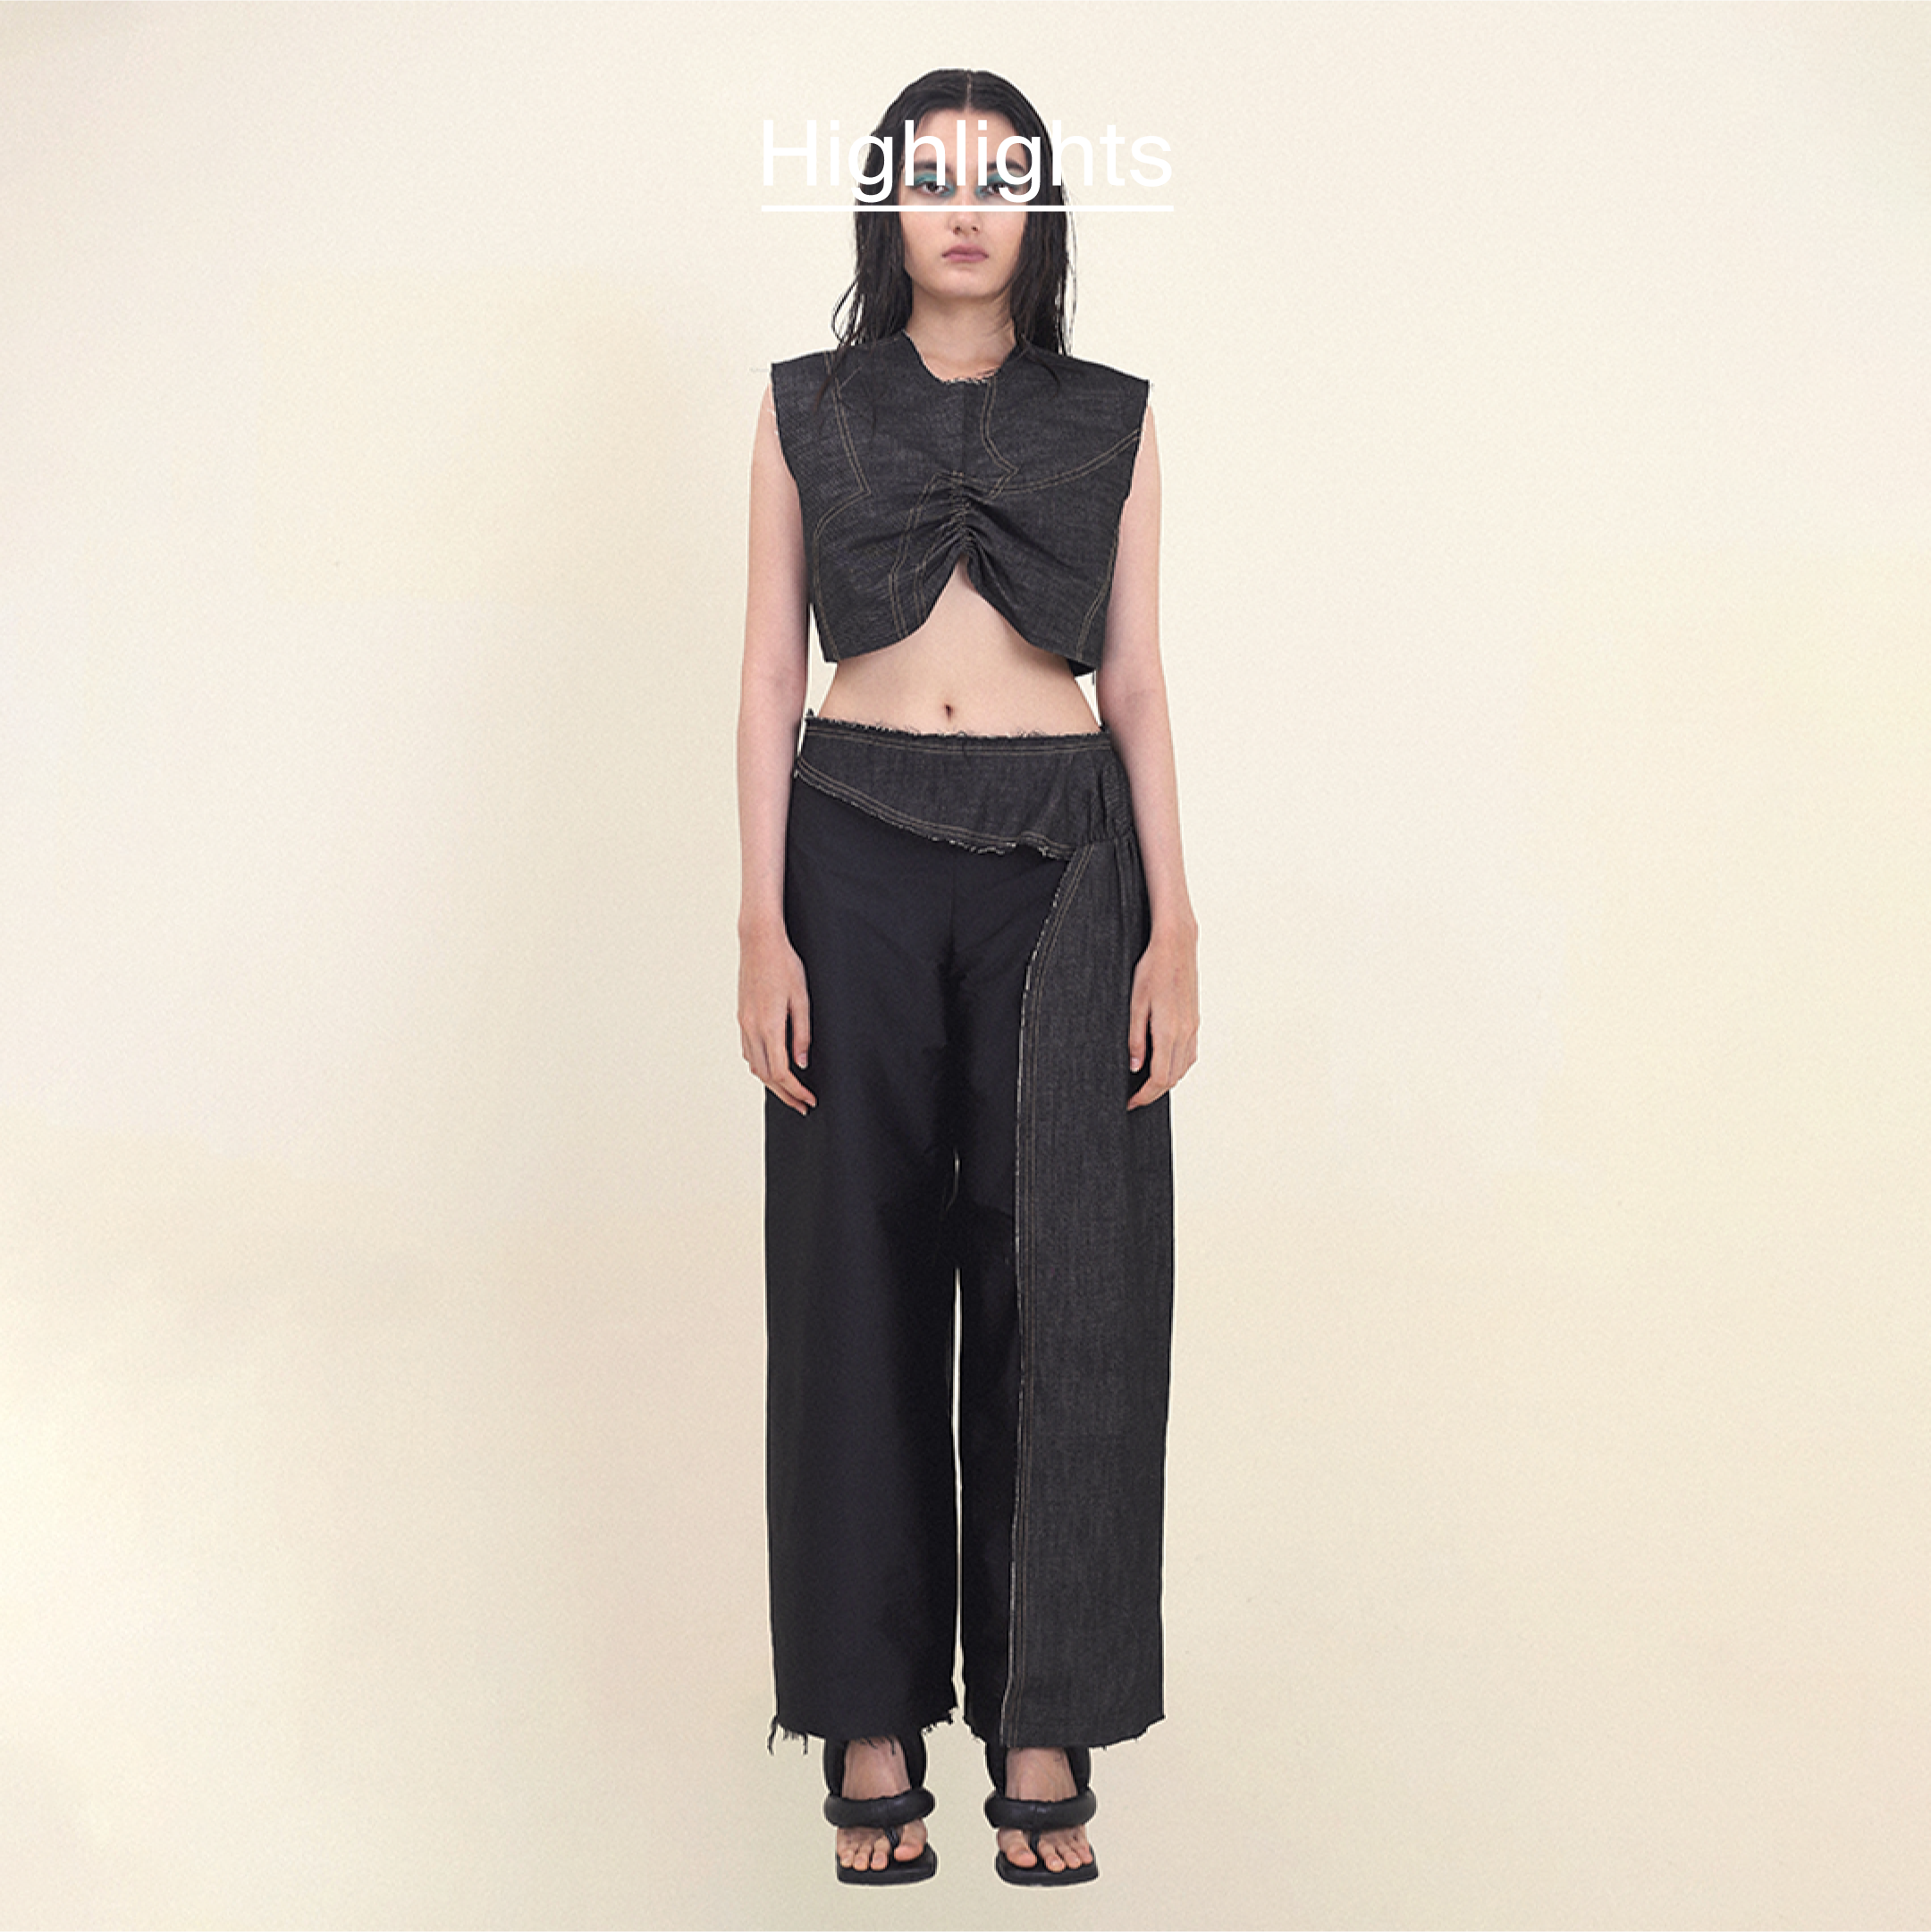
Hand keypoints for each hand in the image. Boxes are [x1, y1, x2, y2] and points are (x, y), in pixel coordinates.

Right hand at [738, 924, 814, 1114]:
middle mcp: (751, 1029)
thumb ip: (802, 1034)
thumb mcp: (802, 998)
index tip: (810, 1100)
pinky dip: (760, 1066)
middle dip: (785, 1094)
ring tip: (790, 1091)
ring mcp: (743, 1023)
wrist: (759, 942)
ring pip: (754, 1065)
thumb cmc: (785, 965)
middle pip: (766, 1076)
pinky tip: (772, 1067)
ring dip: (771, 1083)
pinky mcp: (742, 1017)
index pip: (781, 1072)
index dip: (796, 1091)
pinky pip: (748, 1051)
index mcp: (768, 1026)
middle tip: (802, 1105)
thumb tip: (802, 1063)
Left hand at [1126, 922, 1197, 1109]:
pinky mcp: (1194, 1021)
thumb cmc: (1153, 970)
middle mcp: (1185, 1034)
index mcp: (1169, 1032)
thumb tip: (1135, 1066)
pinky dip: (1177, 1067)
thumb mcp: (1135, 1004)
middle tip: (1134, 1097)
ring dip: (1166, 1081)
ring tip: (1145, 1084)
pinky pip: (1189, 1055)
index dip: (1144, 1096)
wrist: (1177, 947)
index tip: (1131, 1102)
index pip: (1159, 1078)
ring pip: (1183, 1068)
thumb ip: (1135, 1038)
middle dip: (1153, 1093)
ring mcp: (1192, 1028)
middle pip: (1172, 1078)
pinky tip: (1164, 1063)